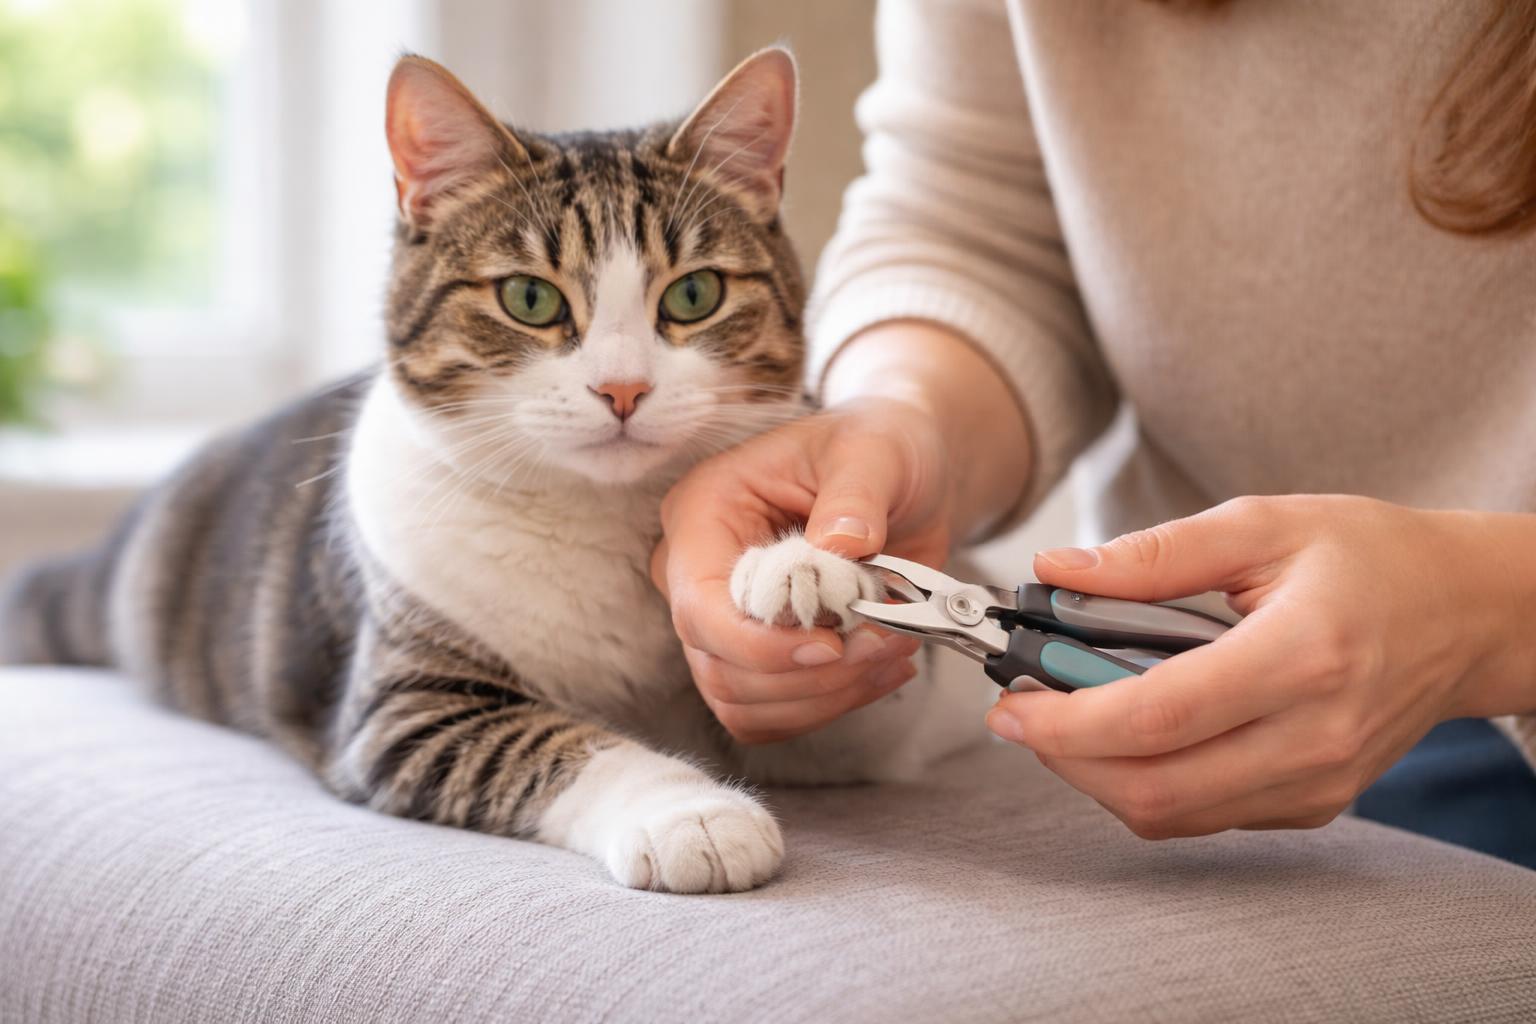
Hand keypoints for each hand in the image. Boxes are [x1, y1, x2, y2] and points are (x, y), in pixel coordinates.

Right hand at [651, 396, 948, 742]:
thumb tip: (840, 547)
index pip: (700, 607)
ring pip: (744, 703)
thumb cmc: (876, 448)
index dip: (761, 645)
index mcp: (703, 513)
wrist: (904, 473)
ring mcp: (726, 621)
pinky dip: (831, 704)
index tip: (833, 646)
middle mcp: (699, 574)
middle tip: (885, 642)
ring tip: (891, 650)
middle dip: (808, 676)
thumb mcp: (873, 452)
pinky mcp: (760, 655)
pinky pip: (774, 714)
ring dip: (825, 696)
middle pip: (720, 668)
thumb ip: (855, 496)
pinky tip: (880, 668)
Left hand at [986, 495, 1535, 837]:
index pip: (1159, 717)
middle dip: (1065, 757)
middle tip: (1021, 710)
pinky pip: (1203, 815)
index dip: (1067, 722)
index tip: (1009, 703)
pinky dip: (1144, 783)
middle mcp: (1314, 736)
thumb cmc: (1369, 557)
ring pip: (1172, 814)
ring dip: (1096, 774)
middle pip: (1155, 787)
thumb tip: (1056, 571)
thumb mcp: (1261, 524)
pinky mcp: (1313, 803)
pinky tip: (1125, 732)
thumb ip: (1153, 553)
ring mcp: (1318, 782)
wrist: (1464, 613)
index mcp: (1302, 655)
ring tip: (1064, 715)